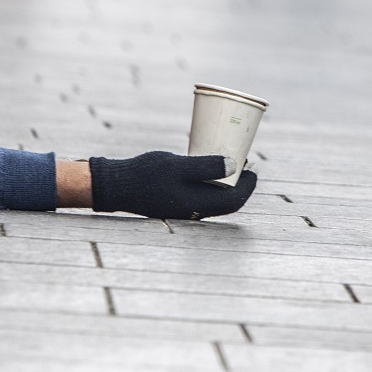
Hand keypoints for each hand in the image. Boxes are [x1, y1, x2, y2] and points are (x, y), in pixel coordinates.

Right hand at [88, 151, 257, 218]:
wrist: (117, 186)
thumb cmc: (146, 174)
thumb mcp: (177, 166)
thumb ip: (205, 167)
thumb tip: (235, 166)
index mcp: (198, 205)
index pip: (235, 200)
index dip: (249, 184)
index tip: (254, 166)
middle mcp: (195, 210)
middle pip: (228, 200)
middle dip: (240, 182)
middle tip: (246, 161)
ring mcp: (186, 208)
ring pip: (216, 198)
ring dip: (226, 182)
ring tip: (230, 161)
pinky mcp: (177, 202)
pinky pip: (203, 194)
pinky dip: (212, 182)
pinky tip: (207, 167)